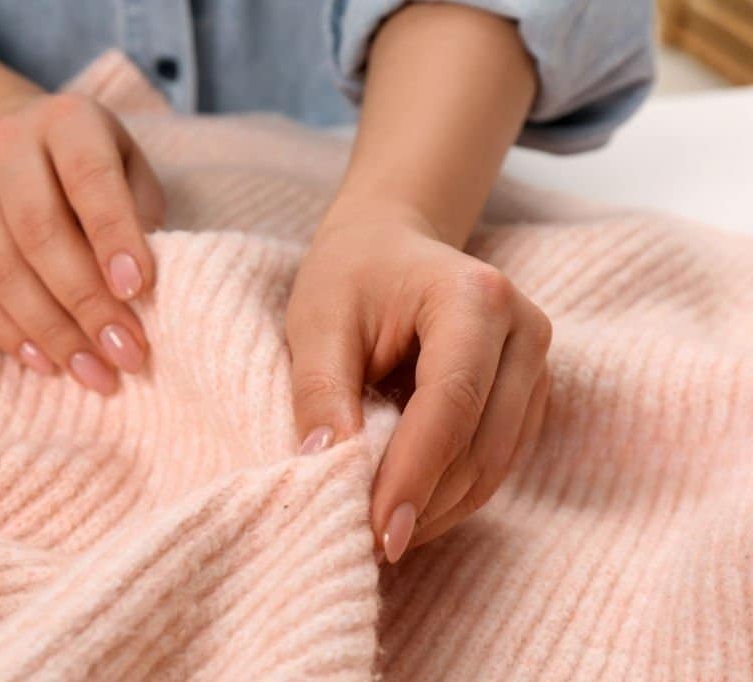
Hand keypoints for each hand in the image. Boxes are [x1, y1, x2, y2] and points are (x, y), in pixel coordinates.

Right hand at [0, 92, 164, 392]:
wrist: (14, 143)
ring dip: (50, 330)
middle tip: (126, 353)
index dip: (114, 235)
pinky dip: (7, 332)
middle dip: (86, 302)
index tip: (139, 291)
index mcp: (67, 120)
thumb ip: (140, 218)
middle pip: (38, 230)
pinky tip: (46, 362)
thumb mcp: (130, 172)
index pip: (89, 177)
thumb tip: (141, 294)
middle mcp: (6, 142)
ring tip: (95, 372)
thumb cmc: (92, 171)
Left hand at [286, 203, 551, 562]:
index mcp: (474, 298)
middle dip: (425, 503)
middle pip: (483, 444)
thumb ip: (321, 392)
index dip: (414, 476)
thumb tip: (325, 466)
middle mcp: (523, 329)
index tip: (378, 534)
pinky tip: (408, 508)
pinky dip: (454, 494)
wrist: (388, 244)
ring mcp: (536, 363)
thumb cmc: (350, 275)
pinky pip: (498, 461)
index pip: (451, 404)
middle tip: (368, 544)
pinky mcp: (530, 393)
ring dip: (440, 508)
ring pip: (497, 464)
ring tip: (381, 534)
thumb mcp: (317, 323)